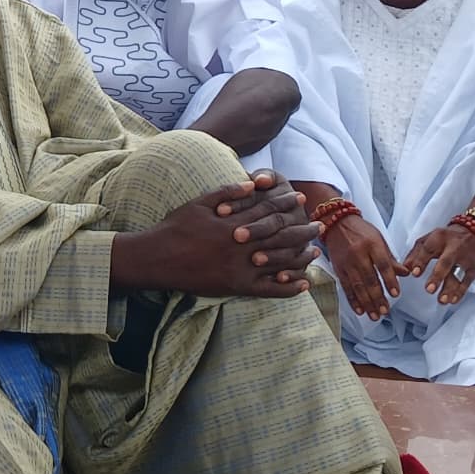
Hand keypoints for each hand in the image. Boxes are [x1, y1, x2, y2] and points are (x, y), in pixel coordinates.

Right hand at [113, 172, 317, 299]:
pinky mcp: (236, 286)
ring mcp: (240, 268)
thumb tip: (252, 183)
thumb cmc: (175, 228)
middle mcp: (241, 245)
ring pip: (280, 263)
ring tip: (314, 252)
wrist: (157, 258)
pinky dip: (287, 288)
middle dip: (301, 229)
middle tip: (317, 226)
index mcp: (233, 223)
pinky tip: (302, 284)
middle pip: (280, 236)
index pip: (267, 210)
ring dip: (300, 257)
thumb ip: (227, 192)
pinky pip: (268, 290)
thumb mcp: (199, 203)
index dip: (285, 204)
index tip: (299, 199)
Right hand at [323, 212, 402, 320]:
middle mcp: (358, 254)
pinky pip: (346, 287)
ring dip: (367, 303)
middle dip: (378, 297)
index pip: (383, 265)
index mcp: (372, 244)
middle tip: (386, 311)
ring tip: (375, 315)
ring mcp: (347, 262)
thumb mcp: (379, 239)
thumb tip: (405, 273)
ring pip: (358, 286)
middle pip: (369, 279)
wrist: (336, 223)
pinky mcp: (338, 269)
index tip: (396, 294)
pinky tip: (359, 310)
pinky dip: (352, 300)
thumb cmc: (361, 231)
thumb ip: (390, 258)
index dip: (390, 280)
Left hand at [400, 225, 474, 306]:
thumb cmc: (446, 238)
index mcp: (439, 238)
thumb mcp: (429, 239)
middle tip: (429, 289)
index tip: (414, 273)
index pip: (428, 249)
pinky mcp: (474, 267)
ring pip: (458, 274)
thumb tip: (405, 267)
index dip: (420, 261)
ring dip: (449, 288)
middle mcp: (453, 247)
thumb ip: (415, 253)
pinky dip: (460, 291)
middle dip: (437, 276)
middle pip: (445, 262)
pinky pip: (467, 281)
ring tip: (442, 300)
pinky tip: (453, 300)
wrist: (474, 232)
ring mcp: (465, 258)